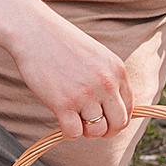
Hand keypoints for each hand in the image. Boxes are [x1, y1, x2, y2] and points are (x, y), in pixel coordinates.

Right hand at [4, 6, 133, 140]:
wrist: (35, 33)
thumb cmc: (63, 43)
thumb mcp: (98, 55)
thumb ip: (108, 77)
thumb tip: (112, 106)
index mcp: (118, 71)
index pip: (129, 107)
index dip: (118, 118)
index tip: (106, 119)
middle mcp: (106, 84)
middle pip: (119, 124)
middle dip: (107, 131)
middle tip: (93, 128)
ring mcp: (85, 95)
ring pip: (97, 131)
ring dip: (87, 132)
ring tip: (76, 121)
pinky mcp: (63, 104)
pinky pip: (74, 133)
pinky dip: (70, 133)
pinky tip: (63, 122)